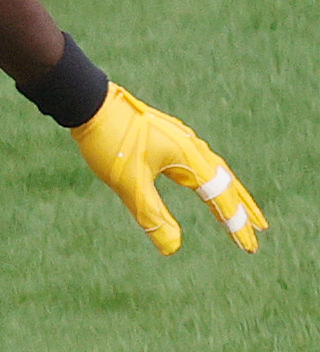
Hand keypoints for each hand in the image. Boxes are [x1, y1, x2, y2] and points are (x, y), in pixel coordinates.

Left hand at [69, 86, 263, 252]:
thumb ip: (152, 215)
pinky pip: (198, 161)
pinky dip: (209, 177)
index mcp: (189, 158)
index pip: (221, 198)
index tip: (249, 246)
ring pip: (214, 170)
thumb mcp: (128, 184)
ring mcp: (180, 139)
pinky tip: (203, 181)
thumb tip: (172, 250)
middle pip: (227, 183)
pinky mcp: (166, 136)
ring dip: (229, 191)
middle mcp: (191, 147)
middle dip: (243, 209)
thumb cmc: (110, 141)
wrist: (89, 101)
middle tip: (261, 230)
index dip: (236, 224)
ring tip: (241, 209)